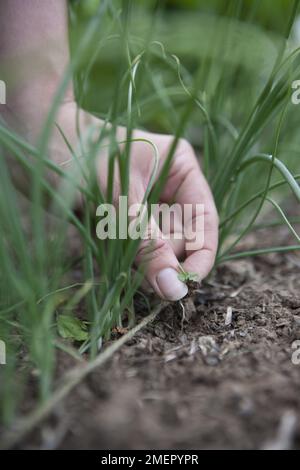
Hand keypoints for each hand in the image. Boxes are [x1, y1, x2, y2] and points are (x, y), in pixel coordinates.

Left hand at [12, 101, 218, 300]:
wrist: (30, 140)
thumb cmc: (78, 155)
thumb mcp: (118, 199)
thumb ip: (148, 245)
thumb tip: (174, 289)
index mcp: (179, 169)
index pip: (204, 219)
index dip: (201, 255)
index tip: (187, 286)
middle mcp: (166, 187)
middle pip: (182, 238)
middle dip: (164, 257)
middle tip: (139, 268)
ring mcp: (143, 204)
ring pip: (157, 247)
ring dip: (141, 259)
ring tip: (113, 244)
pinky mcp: (121, 219)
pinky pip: (133, 249)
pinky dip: (122, 256)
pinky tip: (104, 242)